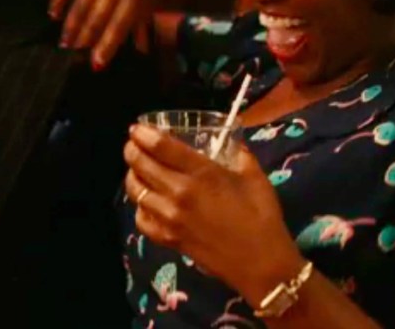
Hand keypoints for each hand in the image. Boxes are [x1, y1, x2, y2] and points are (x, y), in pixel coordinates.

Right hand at [49, 0, 159, 68]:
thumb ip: (146, 17)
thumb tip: (141, 48)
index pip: (122, 19)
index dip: (109, 42)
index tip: (97, 62)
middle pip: (99, 11)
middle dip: (86, 35)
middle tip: (74, 56)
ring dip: (72, 21)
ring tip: (63, 42)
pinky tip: (52, 12)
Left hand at [123, 125, 304, 303]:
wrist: (262, 265)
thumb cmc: (262, 218)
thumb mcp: (255, 178)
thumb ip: (240, 155)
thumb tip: (232, 141)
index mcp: (202, 173)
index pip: (160, 146)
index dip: (142, 134)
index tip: (136, 128)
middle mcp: (180, 192)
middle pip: (141, 165)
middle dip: (132, 150)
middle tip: (133, 144)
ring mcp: (170, 217)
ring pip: (135, 190)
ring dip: (132, 175)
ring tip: (136, 169)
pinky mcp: (168, 239)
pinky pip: (141, 219)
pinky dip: (139, 207)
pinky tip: (146, 202)